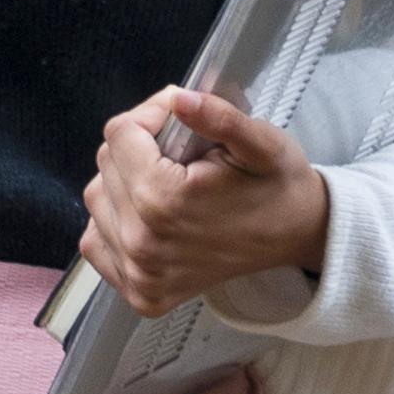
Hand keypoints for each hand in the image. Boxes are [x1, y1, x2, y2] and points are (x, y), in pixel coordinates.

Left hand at [79, 84, 332, 317]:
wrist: (297, 235)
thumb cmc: (278, 186)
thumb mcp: (260, 142)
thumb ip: (218, 117)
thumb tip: (178, 99)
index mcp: (164, 202)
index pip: (119, 133)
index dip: (150, 116)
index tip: (178, 122)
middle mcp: (142, 244)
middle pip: (106, 164)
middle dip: (138, 148)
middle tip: (181, 155)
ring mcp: (139, 274)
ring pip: (97, 199)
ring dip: (124, 183)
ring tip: (168, 184)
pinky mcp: (141, 293)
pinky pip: (96, 241)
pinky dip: (116, 222)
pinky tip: (152, 217)